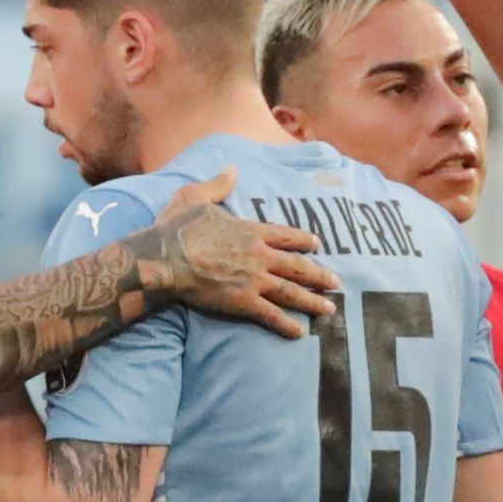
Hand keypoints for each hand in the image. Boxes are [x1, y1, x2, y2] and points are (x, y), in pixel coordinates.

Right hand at [140, 172, 338, 335]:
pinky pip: (271, 315)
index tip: (317, 244)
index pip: (285, 235)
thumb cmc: (177, 228)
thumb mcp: (196, 197)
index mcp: (250, 231)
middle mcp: (259, 255)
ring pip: (291, 291)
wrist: (166, 258)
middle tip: (337, 282)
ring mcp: (254, 280)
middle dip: (319, 274)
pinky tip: (300, 333)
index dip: (303, 240)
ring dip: (312, 300)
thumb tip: (232, 169)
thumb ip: (219, 184)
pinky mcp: (243, 302)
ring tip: (330, 308)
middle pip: (297, 266)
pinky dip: (287, 324)